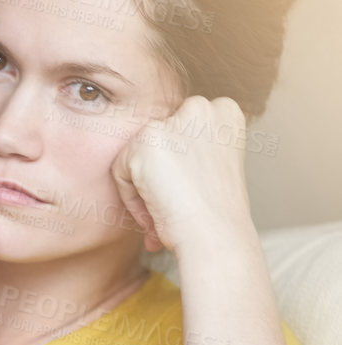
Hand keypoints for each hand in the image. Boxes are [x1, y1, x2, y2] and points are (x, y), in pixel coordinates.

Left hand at [110, 95, 253, 259]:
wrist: (217, 236)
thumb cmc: (217, 215)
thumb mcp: (212, 168)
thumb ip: (189, 151)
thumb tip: (161, 159)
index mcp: (224, 113)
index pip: (179, 135)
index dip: (180, 170)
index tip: (190, 195)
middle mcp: (202, 108)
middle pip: (156, 142)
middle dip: (159, 177)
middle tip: (173, 208)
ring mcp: (173, 122)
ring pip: (136, 156)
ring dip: (144, 191)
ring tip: (165, 215)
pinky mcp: (147, 141)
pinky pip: (120, 171)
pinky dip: (131, 199)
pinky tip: (155, 213)